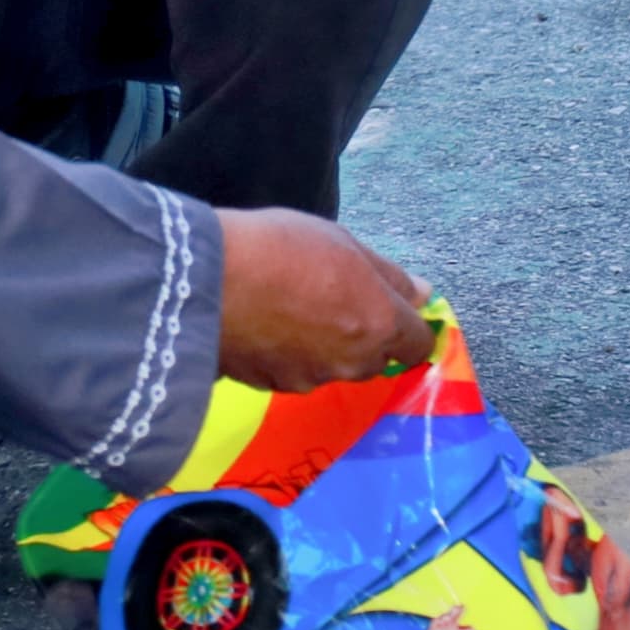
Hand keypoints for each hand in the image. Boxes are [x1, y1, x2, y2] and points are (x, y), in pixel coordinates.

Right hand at [212, 208, 431, 391]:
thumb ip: (388, 274)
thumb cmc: (279, 249)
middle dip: (364, 333)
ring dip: (326, 346)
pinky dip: (290, 355)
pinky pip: (297, 372)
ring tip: (290, 309)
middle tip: (331, 297)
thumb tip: (423, 294)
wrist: (206, 282)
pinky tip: (266, 326)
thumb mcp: (342, 242)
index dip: (409, 324)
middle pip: (376, 356)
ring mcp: (314, 380)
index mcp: (379, 324)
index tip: (390, 306)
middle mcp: (354, 362)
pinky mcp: (275, 388)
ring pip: (335, 366)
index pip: (418, 343)